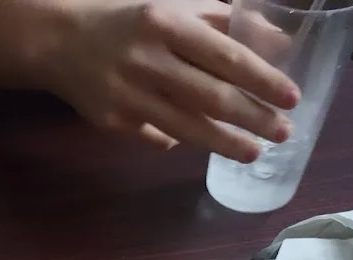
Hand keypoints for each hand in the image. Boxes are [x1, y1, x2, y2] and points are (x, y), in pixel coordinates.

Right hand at [33, 0, 299, 160]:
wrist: (61, 40)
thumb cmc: (129, 21)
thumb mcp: (175, 7)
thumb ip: (223, 21)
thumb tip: (278, 42)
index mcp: (167, 22)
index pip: (225, 54)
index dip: (262, 79)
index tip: (291, 98)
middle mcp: (147, 60)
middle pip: (210, 96)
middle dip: (251, 117)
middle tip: (283, 133)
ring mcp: (127, 95)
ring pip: (186, 126)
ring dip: (224, 142)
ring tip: (253, 152)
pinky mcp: (112, 121)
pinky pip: (157, 137)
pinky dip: (180, 140)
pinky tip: (202, 142)